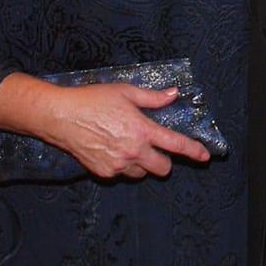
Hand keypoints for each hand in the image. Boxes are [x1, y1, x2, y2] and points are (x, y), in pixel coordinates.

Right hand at [45, 82, 209, 179]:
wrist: (60, 116)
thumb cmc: (92, 100)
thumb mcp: (125, 92)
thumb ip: (152, 97)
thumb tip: (173, 94)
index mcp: (141, 130)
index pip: (175, 145)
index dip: (193, 151)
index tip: (205, 155)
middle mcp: (132, 151)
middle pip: (162, 169)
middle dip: (164, 161)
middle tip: (155, 148)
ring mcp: (118, 165)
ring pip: (142, 173)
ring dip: (142, 163)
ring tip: (127, 145)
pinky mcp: (104, 172)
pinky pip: (122, 174)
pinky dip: (123, 166)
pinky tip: (111, 149)